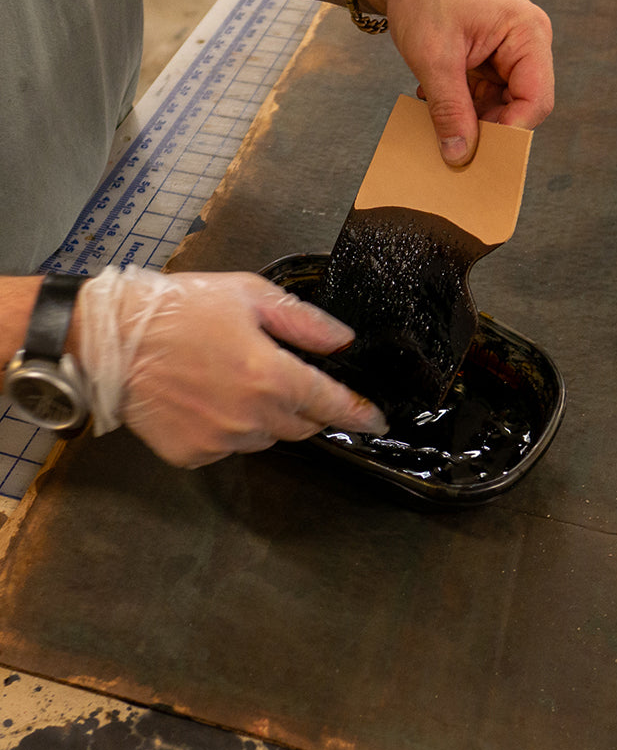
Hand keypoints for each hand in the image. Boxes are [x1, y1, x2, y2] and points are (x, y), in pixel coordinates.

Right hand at [76, 267, 386, 467]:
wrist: (107, 339)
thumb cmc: (179, 309)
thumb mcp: (249, 295)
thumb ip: (304, 322)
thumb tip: (342, 340)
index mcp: (273, 377)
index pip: (332, 404)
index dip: (359, 413)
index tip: (376, 421)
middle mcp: (253, 417)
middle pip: (302, 424)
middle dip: (304, 405)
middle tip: (279, 375)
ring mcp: (222, 440)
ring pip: (266, 437)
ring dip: (264, 416)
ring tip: (231, 380)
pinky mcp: (192, 454)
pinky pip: (227, 446)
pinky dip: (227, 428)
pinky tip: (204, 398)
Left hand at [383, 0, 553, 165]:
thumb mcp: (434, 58)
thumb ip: (450, 110)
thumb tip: (460, 155)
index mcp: (528, 33)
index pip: (536, 101)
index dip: (509, 131)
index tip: (476, 152)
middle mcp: (527, 44)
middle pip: (521, 106)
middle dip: (487, 126)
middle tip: (452, 142)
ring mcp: (509, 52)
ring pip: (500, 106)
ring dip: (469, 116)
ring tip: (436, 112)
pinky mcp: (491, 59)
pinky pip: (484, 96)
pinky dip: (461, 104)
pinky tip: (434, 96)